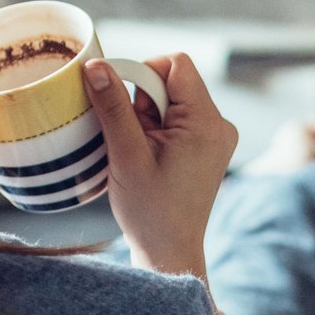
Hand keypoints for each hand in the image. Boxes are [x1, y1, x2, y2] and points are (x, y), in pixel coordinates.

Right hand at [91, 52, 235, 283]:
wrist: (169, 250)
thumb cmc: (150, 210)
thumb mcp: (126, 154)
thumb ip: (112, 106)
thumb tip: (95, 65)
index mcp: (207, 122)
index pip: (176, 63)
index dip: (143, 73)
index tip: (125, 106)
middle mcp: (220, 125)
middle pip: (173, 81)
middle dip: (143, 102)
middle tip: (133, 139)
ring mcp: (216, 137)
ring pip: (173, 100)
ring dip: (147, 117)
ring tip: (141, 153)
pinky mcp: (208, 148)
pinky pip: (178, 119)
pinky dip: (157, 130)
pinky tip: (150, 158)